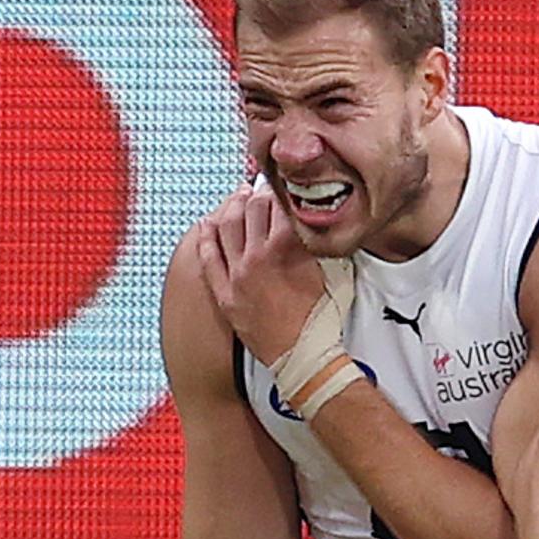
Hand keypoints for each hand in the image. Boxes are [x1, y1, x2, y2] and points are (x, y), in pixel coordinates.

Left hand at [197, 182, 323, 364]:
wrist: (304, 356)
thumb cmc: (322, 318)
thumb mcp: (333, 272)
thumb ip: (319, 243)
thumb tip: (316, 221)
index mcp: (286, 247)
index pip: (280, 203)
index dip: (284, 189)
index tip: (286, 182)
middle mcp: (257, 256)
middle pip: (252, 208)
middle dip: (259, 192)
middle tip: (264, 186)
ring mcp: (237, 274)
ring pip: (226, 226)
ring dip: (233, 206)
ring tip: (239, 196)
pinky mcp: (225, 293)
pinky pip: (208, 257)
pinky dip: (205, 237)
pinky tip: (206, 223)